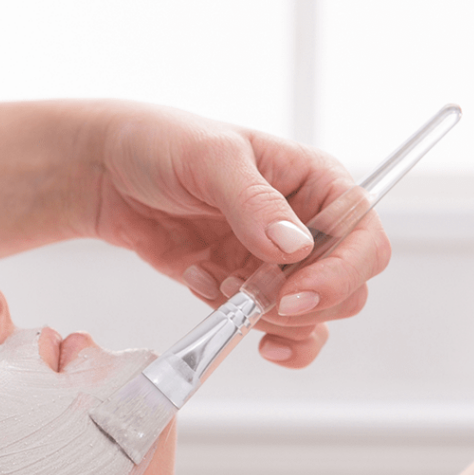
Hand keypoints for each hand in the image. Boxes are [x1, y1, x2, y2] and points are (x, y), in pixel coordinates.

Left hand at [88, 105, 391, 366]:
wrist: (109, 175)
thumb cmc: (162, 145)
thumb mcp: (210, 158)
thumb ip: (254, 202)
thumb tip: (295, 247)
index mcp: (317, 183)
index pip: (364, 239)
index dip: (340, 275)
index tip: (295, 294)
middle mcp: (306, 227)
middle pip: (346, 290)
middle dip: (298, 305)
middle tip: (245, 293)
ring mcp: (275, 265)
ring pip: (308, 319)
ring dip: (262, 317)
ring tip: (213, 282)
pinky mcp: (242, 290)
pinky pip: (270, 329)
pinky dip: (244, 329)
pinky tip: (206, 293)